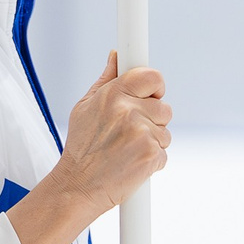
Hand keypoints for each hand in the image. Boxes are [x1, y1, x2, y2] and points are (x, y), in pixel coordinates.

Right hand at [8, 53, 171, 243]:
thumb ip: (106, 80)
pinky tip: (131, 163)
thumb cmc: (81, 148)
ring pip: (166, 132)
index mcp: (113, 94)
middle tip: (129, 134)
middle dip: (152, 120)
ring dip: (152, 142)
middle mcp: (128, 110)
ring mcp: (141, 133)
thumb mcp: (85, 107)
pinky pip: (164, 153)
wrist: (77, 186)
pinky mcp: (150, 155)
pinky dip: (152, 161)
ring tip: (127, 151)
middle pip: (164, 107)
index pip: (153, 77)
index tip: (151, 95)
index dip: (155, 87)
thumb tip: (116, 56)